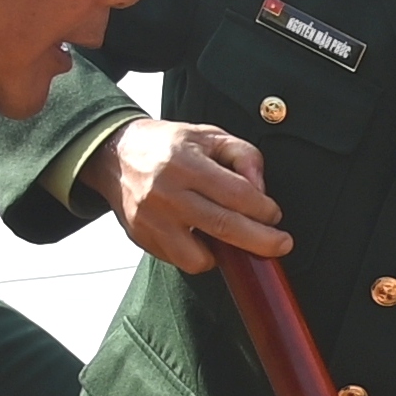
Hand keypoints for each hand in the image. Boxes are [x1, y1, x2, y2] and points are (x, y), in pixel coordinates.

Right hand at [83, 118, 291, 273]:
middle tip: (282, 245)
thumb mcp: (208, 135)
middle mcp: (167, 194)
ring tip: (226, 237)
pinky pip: (180, 260)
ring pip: (199, 258)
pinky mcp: (142, 238)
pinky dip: (196, 254)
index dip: (263, 209)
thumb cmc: (167, 144)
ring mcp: (151, 221)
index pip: (236, 194)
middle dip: (261, 241)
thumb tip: (261, 191)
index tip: (274, 215)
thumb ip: (243, 156)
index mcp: (186, 164)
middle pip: (224, 227)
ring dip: (222, 254)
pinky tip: (199, 235)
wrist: (113, 154)